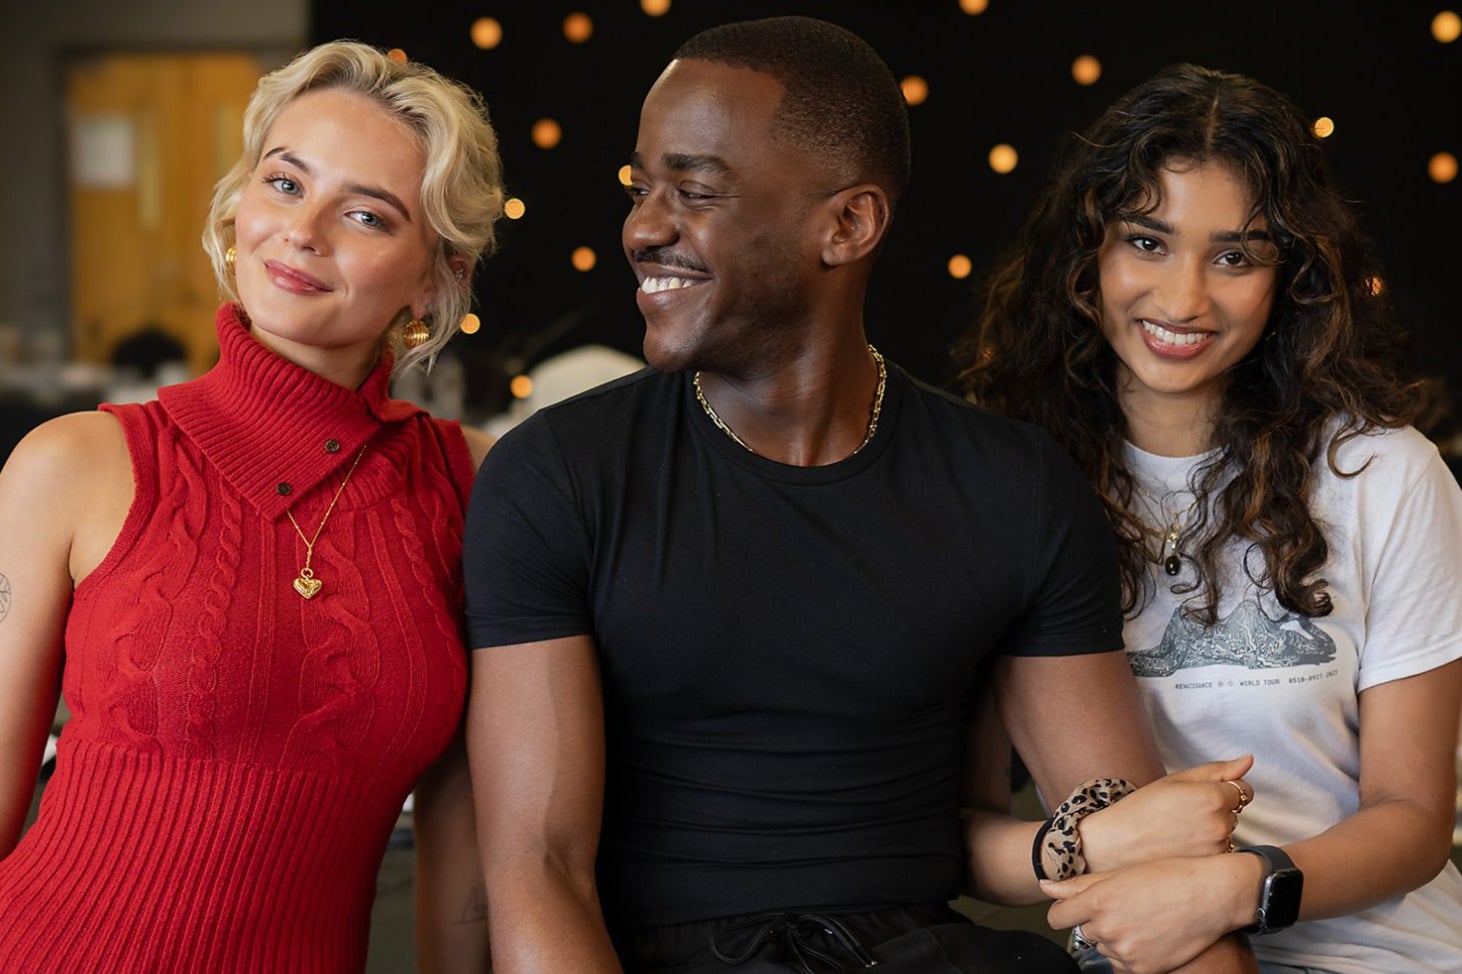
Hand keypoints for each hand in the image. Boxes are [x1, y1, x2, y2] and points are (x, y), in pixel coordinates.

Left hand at [1042, 853, 1262, 973]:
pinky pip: (1123, 965)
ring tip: (1142, 918)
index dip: (1064, 911)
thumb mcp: (1121, 873)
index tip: (1074, 908)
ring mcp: (1126, 951)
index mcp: (1097, 900)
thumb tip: (1045, 887)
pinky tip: (1150, 935)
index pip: (1058, 917)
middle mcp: (1107, 928)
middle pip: (1084, 931)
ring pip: (1105, 948)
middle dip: (1097, 920)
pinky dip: (1131, 954)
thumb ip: (1079, 884)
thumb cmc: (1169, 875)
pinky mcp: (1144, 969)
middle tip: (1125, 906)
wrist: (1213, 895)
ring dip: (1115, 937)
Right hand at [1078, 755, 1253, 872]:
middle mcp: (1221, 824)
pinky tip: (1184, 847)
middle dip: (1218, 810)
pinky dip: (1207, 849)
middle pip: (1236, 812)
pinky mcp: (1211, 867)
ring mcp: (1218, 849)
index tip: (1201, 795)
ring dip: (1214, 831)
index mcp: (1213, 797)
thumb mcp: (1177, 780)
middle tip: (1185, 813)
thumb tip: (1248, 760)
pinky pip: (1222, 853)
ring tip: (1181, 831)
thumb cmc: (1143, 808)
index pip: (1244, 789)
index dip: (1223, 789)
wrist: (1118, 843)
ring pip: (1229, 833)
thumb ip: (1218, 770)